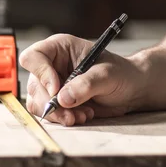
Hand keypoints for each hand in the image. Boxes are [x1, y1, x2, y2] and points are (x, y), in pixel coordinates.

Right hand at [19, 34, 146, 125]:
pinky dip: (63, 118)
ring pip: (38, 102)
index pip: (34, 56)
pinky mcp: (57, 101)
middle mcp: (53, 65)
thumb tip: (62, 98)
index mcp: (61, 48)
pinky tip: (83, 115)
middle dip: (51, 103)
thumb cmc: (121, 73)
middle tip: (71, 113)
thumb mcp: (107, 74)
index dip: (41, 73)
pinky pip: (49, 113)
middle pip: (34, 84)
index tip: (56, 90)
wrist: (131, 90)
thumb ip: (86, 84)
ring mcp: (53, 84)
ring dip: (58, 114)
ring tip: (83, 114)